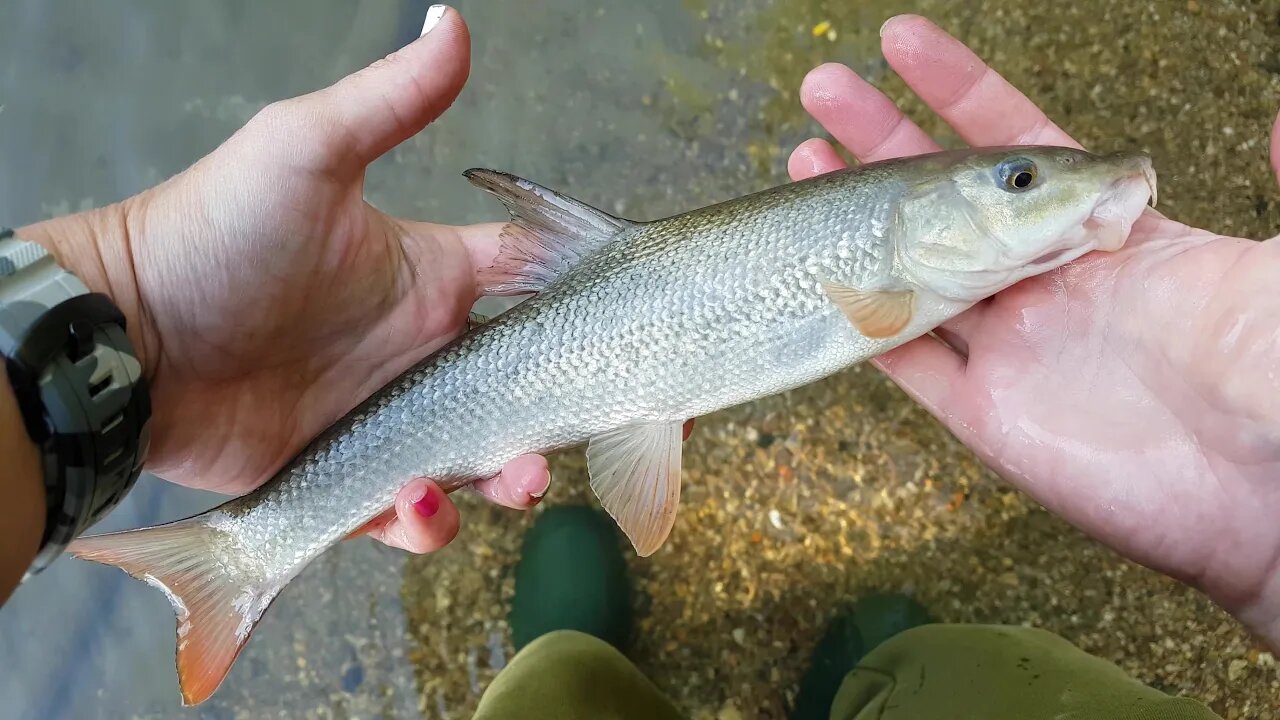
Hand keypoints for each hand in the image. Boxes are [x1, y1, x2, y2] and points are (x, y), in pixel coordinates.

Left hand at [19, 7, 550, 553]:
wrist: (123, 336)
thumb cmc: (212, 233)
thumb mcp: (306, 152)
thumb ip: (390, 100)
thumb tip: (455, 22)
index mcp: (427, 276)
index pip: (528, 283)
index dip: (577, 304)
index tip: (615, 327)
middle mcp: (417, 348)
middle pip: (518, 388)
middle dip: (550, 415)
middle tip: (554, 438)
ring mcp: (383, 415)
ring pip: (476, 459)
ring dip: (504, 477)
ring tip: (504, 481)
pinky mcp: (345, 476)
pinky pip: (408, 510)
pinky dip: (425, 519)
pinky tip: (416, 506)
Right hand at [790, 15, 1279, 646]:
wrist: (1264, 489)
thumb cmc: (1275, 361)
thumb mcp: (1271, 261)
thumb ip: (1278, 180)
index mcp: (1104, 228)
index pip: (1016, 140)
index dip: (956, 89)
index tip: (901, 45)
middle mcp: (1047, 280)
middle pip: (943, 196)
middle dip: (882, 138)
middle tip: (827, 89)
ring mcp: (1013, 345)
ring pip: (909, 268)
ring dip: (855, 218)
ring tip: (804, 165)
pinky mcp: (987, 412)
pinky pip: (910, 360)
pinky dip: (861, 319)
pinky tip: (819, 275)